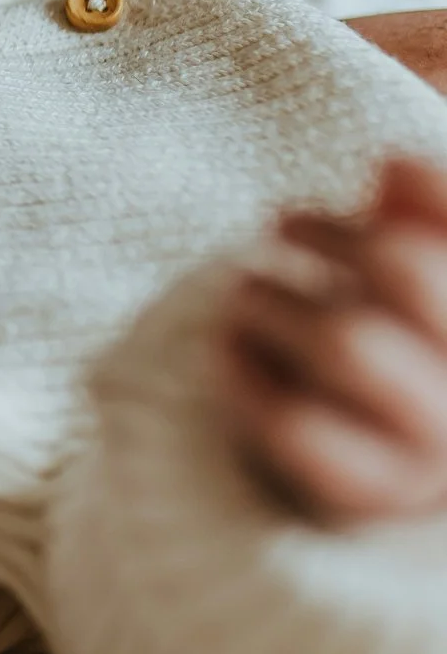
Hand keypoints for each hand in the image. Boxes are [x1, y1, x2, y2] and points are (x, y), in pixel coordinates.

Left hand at [220, 159, 446, 524]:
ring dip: (276, 297)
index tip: (381, 165)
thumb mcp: (411, 279)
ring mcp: (433, 446)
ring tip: (245, 291)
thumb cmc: (396, 347)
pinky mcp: (367, 489)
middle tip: (284, 223)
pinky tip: (228, 346)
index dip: (432, 190)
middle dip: (334, 235)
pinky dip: (245, 370)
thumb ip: (423, 220)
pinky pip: (294, 421)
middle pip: (405, 266)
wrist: (370, 466)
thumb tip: (392, 164)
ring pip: (346, 338)